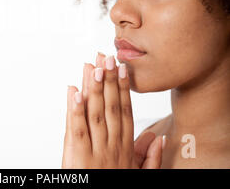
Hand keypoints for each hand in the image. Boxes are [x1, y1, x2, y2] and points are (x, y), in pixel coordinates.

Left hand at [62, 52, 163, 167]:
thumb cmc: (113, 186)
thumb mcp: (137, 175)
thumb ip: (148, 158)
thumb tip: (160, 139)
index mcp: (124, 148)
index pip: (125, 111)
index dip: (123, 88)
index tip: (122, 68)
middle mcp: (112, 145)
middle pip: (110, 107)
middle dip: (108, 80)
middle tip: (107, 57)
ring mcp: (95, 151)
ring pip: (95, 113)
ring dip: (93, 88)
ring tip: (92, 66)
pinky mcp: (78, 157)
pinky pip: (76, 129)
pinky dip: (75, 109)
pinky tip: (74, 91)